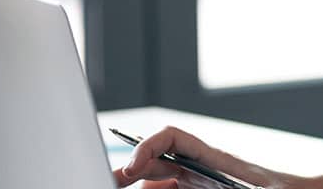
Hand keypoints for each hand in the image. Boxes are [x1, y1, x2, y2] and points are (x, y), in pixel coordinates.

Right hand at [115, 125, 302, 188]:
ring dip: (140, 187)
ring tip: (117, 187)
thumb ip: (218, 182)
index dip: (146, 147)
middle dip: (127, 172)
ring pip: (157, 183)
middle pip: (154, 164)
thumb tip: (173, 181)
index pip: (171, 138)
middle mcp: (201, 170)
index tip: (132, 167)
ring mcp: (198, 184)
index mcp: (214, 159)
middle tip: (104, 183)